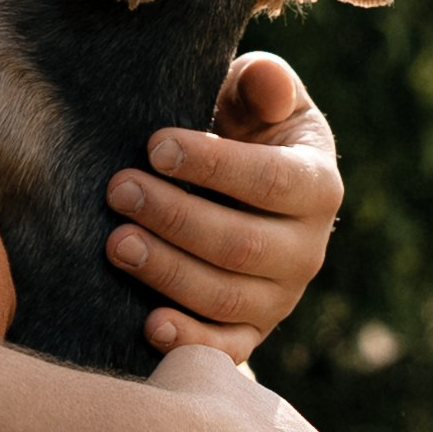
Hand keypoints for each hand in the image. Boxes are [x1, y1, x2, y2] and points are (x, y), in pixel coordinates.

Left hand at [105, 52, 341, 363]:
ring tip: (114, 242)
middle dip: (175, 217)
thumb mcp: (253, 98)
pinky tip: (148, 324)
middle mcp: (308, 250)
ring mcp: (279, 297)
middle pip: (242, 244)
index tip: (155, 145)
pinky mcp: (250, 332)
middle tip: (118, 189)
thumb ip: (261, 84)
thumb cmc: (240, 132)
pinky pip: (225, 348)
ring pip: (225, 296)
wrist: (234, 194)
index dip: (213, 164)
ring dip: (167, 272)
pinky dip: (189, 340)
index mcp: (318, 185)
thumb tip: (267, 83)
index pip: (271, 180)